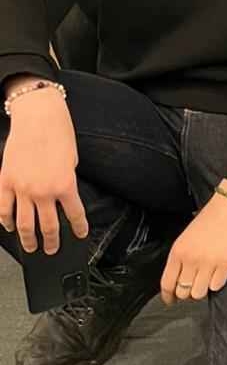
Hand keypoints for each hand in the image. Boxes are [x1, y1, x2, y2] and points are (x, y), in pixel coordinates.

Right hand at [0, 85, 87, 252]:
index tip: (80, 234)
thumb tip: (61, 196)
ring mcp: (22, 188)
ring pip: (23, 224)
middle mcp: (43, 191)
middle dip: (52, 241)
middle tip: (52, 249)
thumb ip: (66, 180)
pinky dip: (5, 221)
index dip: (79, 228)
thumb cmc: (58, 131)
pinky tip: (8, 226)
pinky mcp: (5, 182)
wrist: (38, 115)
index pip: (75, 214)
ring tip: (31, 246)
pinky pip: (3, 209)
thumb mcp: (72, 159)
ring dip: (28, 239)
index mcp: (65, 184)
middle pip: (48, 226)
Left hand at [160, 184, 226, 303]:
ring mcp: (209, 263)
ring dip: (202, 288)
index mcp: (178, 251)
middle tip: (193, 284)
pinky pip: (216, 287)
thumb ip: (181, 257)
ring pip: (199, 293)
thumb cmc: (210, 218)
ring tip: (207, 278)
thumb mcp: (187, 236)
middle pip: (183, 292)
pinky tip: (218, 272)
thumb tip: (179, 279)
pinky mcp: (226, 264)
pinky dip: (217, 283)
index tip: (171, 300)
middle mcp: (191, 259)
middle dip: (187, 291)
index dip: (168, 296)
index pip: (167, 283)